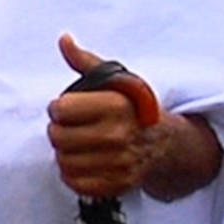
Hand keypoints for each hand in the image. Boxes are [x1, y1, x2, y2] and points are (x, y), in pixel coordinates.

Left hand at [46, 35, 222, 201]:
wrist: (165, 143)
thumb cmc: (133, 109)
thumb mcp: (116, 80)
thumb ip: (85, 61)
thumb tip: (64, 39)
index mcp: (115, 106)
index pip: (60, 110)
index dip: (59, 108)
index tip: (69, 108)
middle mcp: (117, 135)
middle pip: (57, 137)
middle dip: (59, 130)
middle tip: (71, 128)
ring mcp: (119, 163)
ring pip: (63, 161)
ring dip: (65, 153)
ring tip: (78, 145)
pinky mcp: (117, 184)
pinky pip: (75, 183)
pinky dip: (73, 174)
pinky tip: (84, 162)